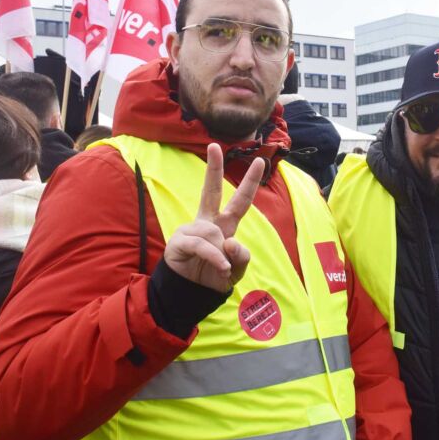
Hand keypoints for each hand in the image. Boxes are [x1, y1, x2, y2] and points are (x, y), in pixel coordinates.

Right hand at [163, 143, 264, 292]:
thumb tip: (229, 241)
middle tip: (214, 146)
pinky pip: (203, 245)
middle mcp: (208, 222)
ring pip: (214, 233)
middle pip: (211, 191)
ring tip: (221, 267)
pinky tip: (220, 268)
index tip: (259, 161)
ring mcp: (192, 230)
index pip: (240, 201)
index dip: (249, 182)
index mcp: (224, 225)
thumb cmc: (214, 277)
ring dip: (222, 255)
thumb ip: (242, 256)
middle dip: (213, 168)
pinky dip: (215, 258)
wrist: (192, 294)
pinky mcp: (179, 240)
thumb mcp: (237, 269)